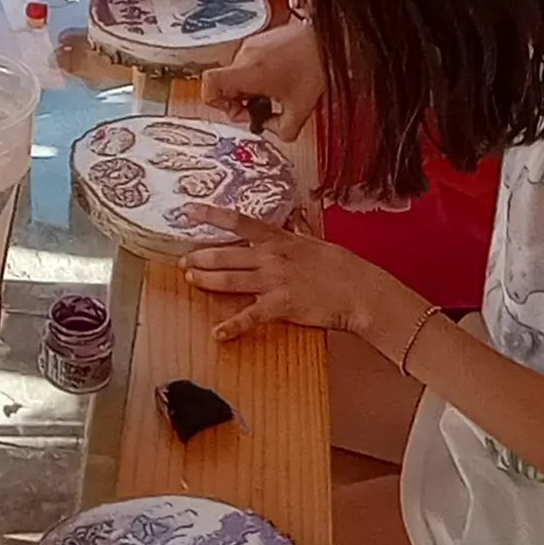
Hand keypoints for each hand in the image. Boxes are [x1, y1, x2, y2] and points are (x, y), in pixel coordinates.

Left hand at [181, 205, 409, 341]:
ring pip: (230, 280)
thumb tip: (292, 218)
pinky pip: (250, 316)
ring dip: (207, 281)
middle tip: (183, 261)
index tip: (188, 210)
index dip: (210, 215)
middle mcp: (271, 256)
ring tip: (191, 280)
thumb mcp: (314, 242)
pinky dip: (232, 326)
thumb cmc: (341, 267)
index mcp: (278, 238)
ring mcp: (274, 281)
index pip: (237, 222)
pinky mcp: (281, 306)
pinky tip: (218, 333)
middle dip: (200, 258)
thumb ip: (297, 232)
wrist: (360, 291)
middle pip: (225, 255)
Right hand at [201, 19, 324, 140]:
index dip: (216, 103)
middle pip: (224, 83)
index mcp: (248, 72)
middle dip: (240, 101)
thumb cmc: (316, 66)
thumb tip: (269, 129)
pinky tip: (281, 79)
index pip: (209, 84)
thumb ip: (280, 129)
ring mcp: (251, 44)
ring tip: (276, 92)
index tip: (238, 111)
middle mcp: (244, 55)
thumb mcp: (300, 110)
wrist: (331, 40)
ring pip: (237, 73)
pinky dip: (258, 75)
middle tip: (263, 107)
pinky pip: (248, 62)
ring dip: (250, 88)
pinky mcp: (261, 39)